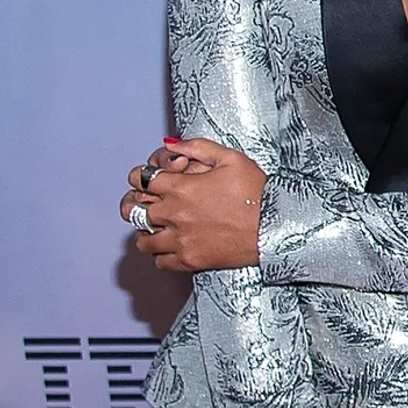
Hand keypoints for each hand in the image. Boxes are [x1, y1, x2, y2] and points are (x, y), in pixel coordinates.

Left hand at [121, 136, 266, 271]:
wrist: (275, 227)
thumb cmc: (257, 192)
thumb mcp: (231, 158)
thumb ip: (197, 147)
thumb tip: (170, 145)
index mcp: (181, 188)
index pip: (139, 178)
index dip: (140, 176)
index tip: (148, 180)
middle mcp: (174, 214)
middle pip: (132, 210)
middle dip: (136, 203)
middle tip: (146, 204)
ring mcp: (180, 240)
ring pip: (142, 240)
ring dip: (146, 232)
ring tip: (157, 228)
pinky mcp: (190, 260)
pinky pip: (160, 262)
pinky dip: (160, 255)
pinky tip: (171, 246)